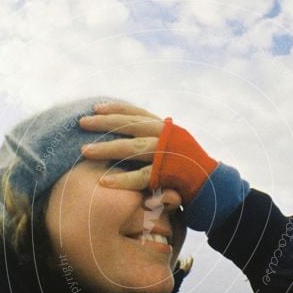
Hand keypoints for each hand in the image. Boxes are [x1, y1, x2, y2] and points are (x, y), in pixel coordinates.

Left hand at [78, 102, 218, 204]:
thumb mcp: (172, 143)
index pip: (137, 113)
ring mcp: (166, 154)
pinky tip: (103, 182)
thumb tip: (130, 127)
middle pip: (129, 126)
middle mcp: (165, 136)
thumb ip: (154, 134)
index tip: (96, 108)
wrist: (210, 185)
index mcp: (165, 127)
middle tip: (81, 123)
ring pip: (131, 149)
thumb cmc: (186, 166)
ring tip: (83, 152)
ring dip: (106, 150)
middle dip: (104, 123)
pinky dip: (122, 180)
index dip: (116, 109)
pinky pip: (140, 177)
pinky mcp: (167, 174)